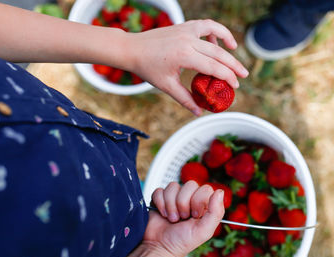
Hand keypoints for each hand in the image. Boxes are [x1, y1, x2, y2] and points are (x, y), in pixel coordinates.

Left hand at [126, 20, 248, 115]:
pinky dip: (214, 31)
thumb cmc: (147, 68)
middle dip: (233, 65)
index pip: (214, 67)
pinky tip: (216, 42)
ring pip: (215, 33)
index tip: (235, 86)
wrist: (132, 49)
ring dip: (228, 42)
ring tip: (235, 51)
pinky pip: (204, 25)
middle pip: (219, 52)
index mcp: (184, 56)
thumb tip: (198, 112)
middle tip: (244, 75)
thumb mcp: (166, 85)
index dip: (227, 77)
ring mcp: (186, 30)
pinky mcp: (183, 26)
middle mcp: (187, 40)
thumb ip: (184, 98)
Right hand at [143, 181, 224, 256]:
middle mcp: (189, 199)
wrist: (160, 247)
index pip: (205, 189)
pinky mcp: (160, 197)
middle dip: (183, 203)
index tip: (195, 215)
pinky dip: (160, 203)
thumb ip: (216, 212)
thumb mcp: (204, 231)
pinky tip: (163, 214)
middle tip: (183, 217)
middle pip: (189, 185)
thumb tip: (220, 191)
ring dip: (171, 205)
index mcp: (203, 205)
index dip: (198, 201)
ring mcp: (174, 197)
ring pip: (173, 186)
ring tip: (173, 218)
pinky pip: (160, 191)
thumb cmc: (182, 242)